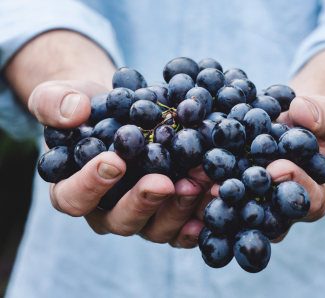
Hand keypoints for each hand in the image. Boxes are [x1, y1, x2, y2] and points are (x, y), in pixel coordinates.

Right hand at [30, 80, 212, 246]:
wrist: (121, 110)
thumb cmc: (87, 108)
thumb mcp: (60, 96)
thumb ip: (54, 103)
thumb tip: (74, 112)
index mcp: (73, 189)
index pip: (73, 198)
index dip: (91, 185)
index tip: (114, 161)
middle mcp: (107, 210)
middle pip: (120, 221)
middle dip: (143, 202)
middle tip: (163, 182)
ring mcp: (141, 215)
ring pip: (156, 228)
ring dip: (179, 209)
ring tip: (199, 183)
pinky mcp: (168, 211)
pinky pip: (183, 226)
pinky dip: (199, 217)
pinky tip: (214, 198)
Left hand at [181, 91, 324, 243]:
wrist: (285, 122)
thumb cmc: (309, 122)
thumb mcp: (324, 113)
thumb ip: (322, 114)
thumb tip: (302, 111)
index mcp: (312, 195)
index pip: (308, 200)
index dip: (295, 185)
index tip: (277, 167)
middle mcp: (281, 211)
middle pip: (267, 218)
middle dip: (247, 201)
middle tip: (225, 187)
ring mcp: (254, 207)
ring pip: (238, 215)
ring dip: (216, 201)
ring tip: (197, 182)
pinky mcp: (231, 198)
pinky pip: (218, 200)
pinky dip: (201, 190)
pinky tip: (184, 176)